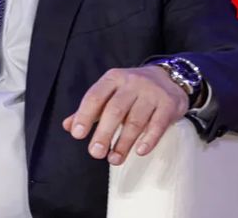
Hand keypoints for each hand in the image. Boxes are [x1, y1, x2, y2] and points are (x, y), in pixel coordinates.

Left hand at [62, 66, 187, 165]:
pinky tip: (140, 152)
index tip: (77, 135)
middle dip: (104, 133)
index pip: (95, 96)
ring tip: (114, 160)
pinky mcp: (169, 104)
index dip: (85, 116)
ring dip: (124, 143)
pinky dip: (149, 140)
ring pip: (135, 120)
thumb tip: (68, 126)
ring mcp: (151, 93)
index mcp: (112, 78)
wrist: (169, 77)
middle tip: (95, 154)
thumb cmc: (132, 90)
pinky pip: (158, 124)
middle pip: (115, 110)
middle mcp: (131, 83)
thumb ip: (90, 109)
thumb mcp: (110, 93)